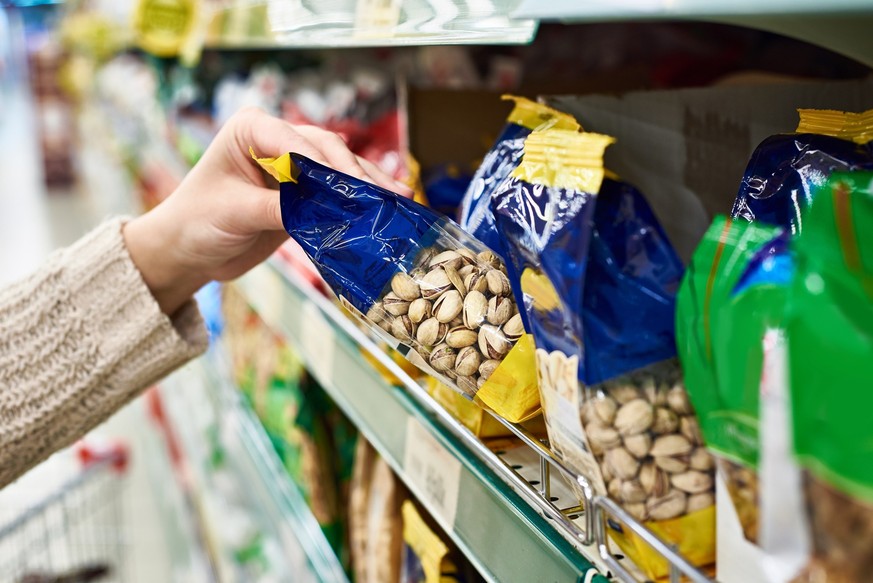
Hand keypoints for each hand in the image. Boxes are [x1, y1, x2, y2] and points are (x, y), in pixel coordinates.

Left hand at [124, 107, 412, 315]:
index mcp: (251, 129)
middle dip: (355, 174)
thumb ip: (279, 207)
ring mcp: (293, 167)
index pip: (296, 141)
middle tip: (384, 195)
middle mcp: (276, 141)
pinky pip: (337, 195)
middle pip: (326, 152)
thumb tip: (325, 210)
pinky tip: (385, 208)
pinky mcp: (304, 194)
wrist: (188, 252)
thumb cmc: (196, 222)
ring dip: (367, 186)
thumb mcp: (234, 213)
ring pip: (339, 170)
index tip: (354, 185)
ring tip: (399, 199)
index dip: (328, 163)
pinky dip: (358, 203)